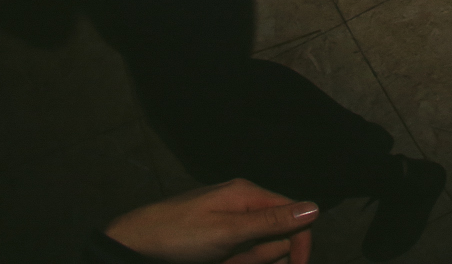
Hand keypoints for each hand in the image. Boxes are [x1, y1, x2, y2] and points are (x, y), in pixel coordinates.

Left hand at [104, 179, 318, 263]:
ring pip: (259, 249)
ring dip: (246, 261)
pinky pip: (241, 253)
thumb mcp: (229, 231)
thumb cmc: (179, 234)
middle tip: (232, 259)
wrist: (137, 243)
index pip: (294, 214)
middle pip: (276, 236)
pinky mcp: (221, 237)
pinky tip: (216, 261)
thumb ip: (272, 221)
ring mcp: (231, 221)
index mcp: (248, 194)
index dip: (299, 242)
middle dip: (261, 256)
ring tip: (220, 260)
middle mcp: (244, 204)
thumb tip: (314, 208)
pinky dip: (234, 261)